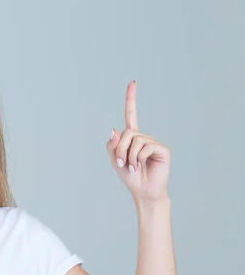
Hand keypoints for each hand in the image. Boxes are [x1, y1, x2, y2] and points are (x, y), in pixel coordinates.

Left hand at [106, 81, 170, 202]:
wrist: (143, 191)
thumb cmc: (130, 177)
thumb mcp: (115, 161)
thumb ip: (112, 146)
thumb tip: (114, 129)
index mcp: (132, 138)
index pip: (131, 115)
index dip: (131, 99)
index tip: (133, 83)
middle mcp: (143, 137)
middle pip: (126, 133)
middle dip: (120, 149)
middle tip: (122, 164)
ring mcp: (153, 142)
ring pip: (134, 140)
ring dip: (129, 156)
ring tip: (133, 167)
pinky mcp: (162, 149)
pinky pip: (145, 147)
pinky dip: (138, 158)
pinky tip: (141, 166)